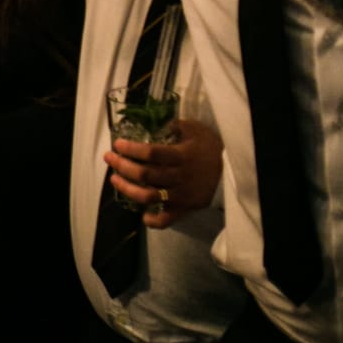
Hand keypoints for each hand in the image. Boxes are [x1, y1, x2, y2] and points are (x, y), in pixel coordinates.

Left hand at [106, 117, 223, 228]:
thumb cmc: (211, 148)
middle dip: (122, 166)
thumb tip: (156, 122)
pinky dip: (153, 220)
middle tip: (109, 158)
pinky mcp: (184, 208)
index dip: (132, 149)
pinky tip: (142, 215)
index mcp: (181, 156)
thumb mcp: (196, 130)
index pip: (152, 153)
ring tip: (114, 179)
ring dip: (127, 189)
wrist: (232, 172)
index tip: (117, 144)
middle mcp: (178, 177)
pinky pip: (166, 220)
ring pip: (149, 196)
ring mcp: (180, 195)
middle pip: (145, 175)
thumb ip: (175, 125)